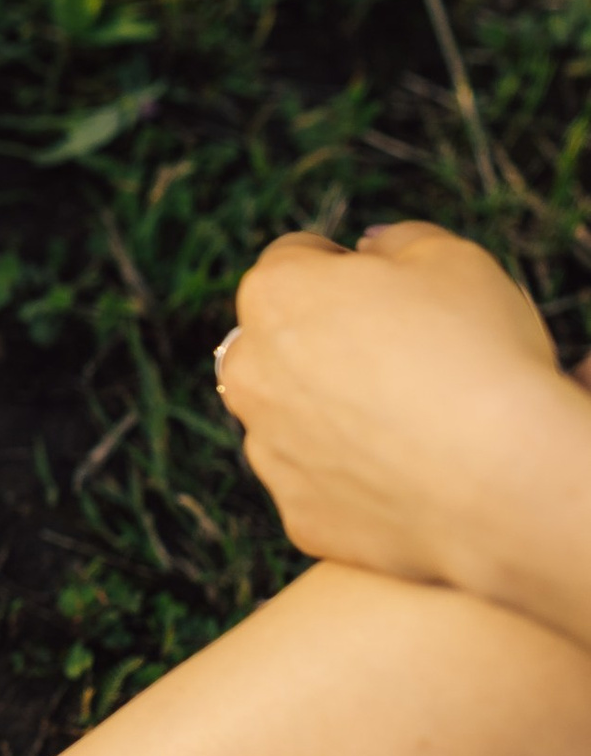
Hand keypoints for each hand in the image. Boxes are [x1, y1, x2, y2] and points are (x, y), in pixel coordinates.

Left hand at [218, 221, 590, 601]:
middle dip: (320, 343)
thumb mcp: (453, 259)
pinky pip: (319, 485)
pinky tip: (405, 475)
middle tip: (396, 358)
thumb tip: (370, 249)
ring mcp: (269, 449)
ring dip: (328, 414)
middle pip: (276, 342)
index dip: (345, 272)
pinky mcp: (298, 514)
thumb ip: (397, 242)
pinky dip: (350, 479)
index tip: (388, 295)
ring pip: (289, 418)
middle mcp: (249, 370)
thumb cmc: (480, 353)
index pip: (295, 261)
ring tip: (405, 423)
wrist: (505, 478)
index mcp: (275, 292)